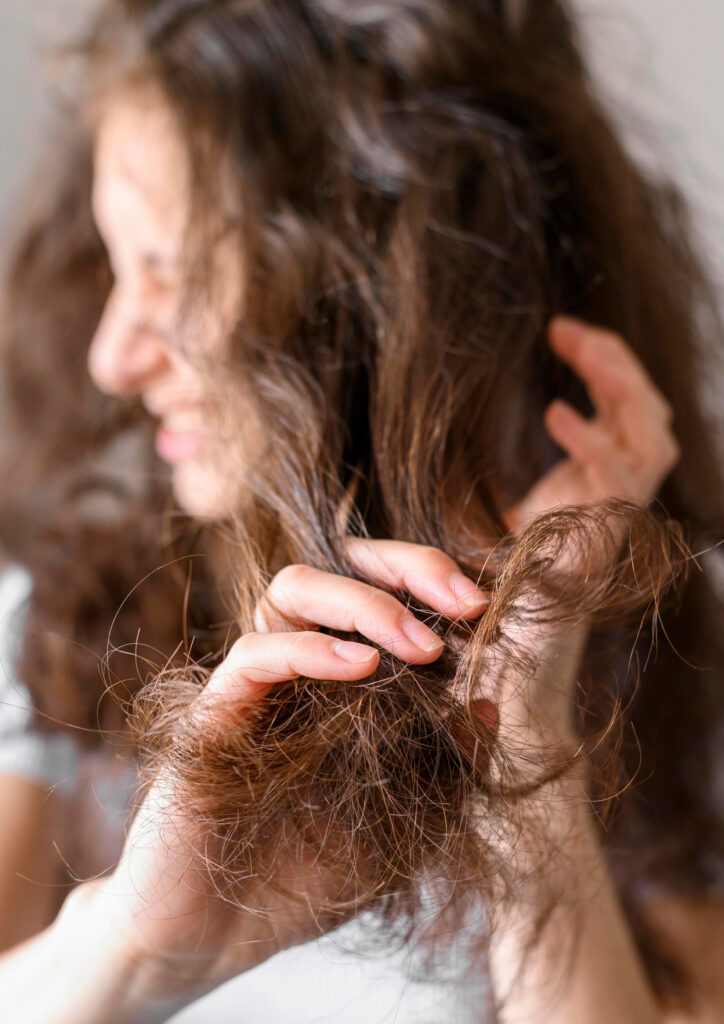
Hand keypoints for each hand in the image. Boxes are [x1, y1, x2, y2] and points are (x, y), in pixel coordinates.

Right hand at [86, 540, 488, 1007]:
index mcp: (341, 679)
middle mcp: (297, 666)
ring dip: (365, 602)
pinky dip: (312, 649)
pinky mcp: (214, 716)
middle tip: (465, 604)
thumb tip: (486, 707)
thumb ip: (445, 770)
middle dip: (408, 568)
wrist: (213, 941)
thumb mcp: (402, 826)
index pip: (380, 592)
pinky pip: (255, 655)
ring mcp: (254, 686)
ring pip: (293, 589)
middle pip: (338, 567)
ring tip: (421, 645)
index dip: (431, 582)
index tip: (484, 609)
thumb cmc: (305, 880)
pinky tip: (363, 667)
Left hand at [495, 318, 680, 737]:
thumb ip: (517, 472)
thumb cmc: (498, 575)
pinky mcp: (603, 536)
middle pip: (648, 413)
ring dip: (615, 386)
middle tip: (566, 332)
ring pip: (649, 435)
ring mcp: (618, 515)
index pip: (628, 409)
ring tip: (573, 351)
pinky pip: (616, 478)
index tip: (559, 333)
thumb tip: (480, 418)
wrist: (505, 644)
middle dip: (614, 365)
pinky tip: (554, 415)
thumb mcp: (506, 506)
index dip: (605, 364)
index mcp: (603, 481)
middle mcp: (621, 495)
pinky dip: (592, 442)